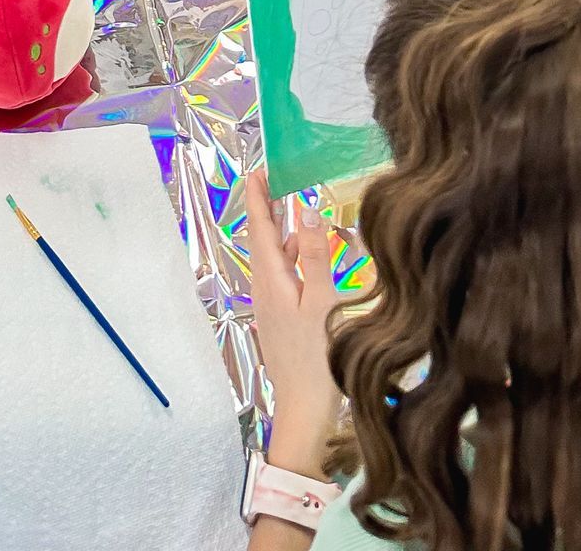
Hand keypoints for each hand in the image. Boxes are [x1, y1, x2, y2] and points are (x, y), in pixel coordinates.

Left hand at [244, 167, 343, 468]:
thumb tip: (307, 209)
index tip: (258, 169)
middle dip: (267, 208)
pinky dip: (292, 256)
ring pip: (274, 258)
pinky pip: (282, 275)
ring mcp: (272, 305)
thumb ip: (316, 257)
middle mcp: (266, 289)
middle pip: (264, 239)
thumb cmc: (317, 359)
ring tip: (291, 207)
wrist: (304, 410)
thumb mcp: (321, 303)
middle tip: (273, 178)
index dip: (258, 197)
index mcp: (273, 280)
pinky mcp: (281, 318)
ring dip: (281, 231)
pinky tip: (306, 255)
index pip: (260, 228)